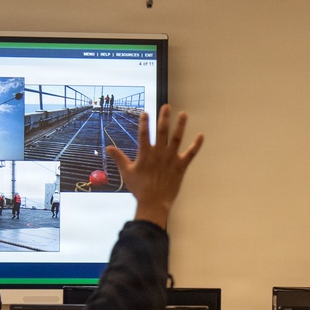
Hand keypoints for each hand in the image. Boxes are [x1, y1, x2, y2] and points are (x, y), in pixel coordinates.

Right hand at [107, 104, 203, 228]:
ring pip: (177, 138)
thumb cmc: (139, 189)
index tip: (145, 113)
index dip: (144, 122)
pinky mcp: (181, 166)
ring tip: (183, 114)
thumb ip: (119, 158)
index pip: (144, 133)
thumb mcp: (127, 172)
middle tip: (166, 106)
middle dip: (164, 117)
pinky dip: (196, 145)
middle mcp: (159, 153)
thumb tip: (108, 148)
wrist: (154, 203)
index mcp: (145, 153)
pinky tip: (201, 135)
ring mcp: (171, 158)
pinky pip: (191, 153)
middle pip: (162, 131)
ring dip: (180, 125)